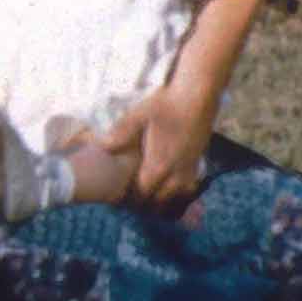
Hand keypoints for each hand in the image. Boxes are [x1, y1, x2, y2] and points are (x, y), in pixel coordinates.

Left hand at [97, 85, 212, 211]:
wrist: (198, 96)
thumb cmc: (166, 105)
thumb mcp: (138, 116)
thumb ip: (120, 133)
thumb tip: (103, 147)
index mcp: (159, 165)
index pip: (143, 194)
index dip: (131, 200)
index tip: (121, 201)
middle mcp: (177, 172)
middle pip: (161, 200)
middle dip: (147, 204)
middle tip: (134, 201)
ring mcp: (190, 168)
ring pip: (177, 196)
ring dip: (164, 199)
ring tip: (152, 197)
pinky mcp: (199, 161)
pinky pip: (189, 186)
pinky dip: (179, 191)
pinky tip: (171, 184)